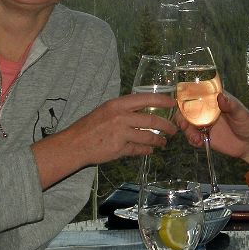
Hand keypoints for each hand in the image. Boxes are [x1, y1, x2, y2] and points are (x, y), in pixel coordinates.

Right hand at [33, 92, 177, 188]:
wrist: (75, 144)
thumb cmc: (90, 125)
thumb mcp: (106, 110)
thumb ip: (124, 110)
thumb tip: (143, 110)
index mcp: (118, 104)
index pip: (145, 98)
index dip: (161, 100)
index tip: (173, 103)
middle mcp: (121, 117)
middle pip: (151, 120)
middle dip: (166, 125)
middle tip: (173, 129)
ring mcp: (120, 134)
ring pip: (147, 136)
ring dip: (158, 140)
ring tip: (163, 142)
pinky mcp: (119, 149)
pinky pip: (138, 149)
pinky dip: (146, 150)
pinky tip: (149, 150)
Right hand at [174, 91, 248, 188]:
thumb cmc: (248, 123)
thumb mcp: (241, 113)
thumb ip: (231, 105)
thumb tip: (221, 96)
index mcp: (214, 100)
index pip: (197, 94)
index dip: (186, 97)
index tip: (182, 104)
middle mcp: (206, 110)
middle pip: (187, 110)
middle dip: (182, 117)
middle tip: (184, 125)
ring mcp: (204, 123)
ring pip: (187, 124)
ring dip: (187, 130)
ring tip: (195, 138)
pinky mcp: (204, 136)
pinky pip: (192, 137)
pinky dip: (192, 139)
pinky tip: (199, 142)